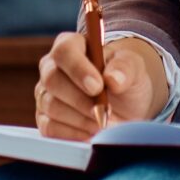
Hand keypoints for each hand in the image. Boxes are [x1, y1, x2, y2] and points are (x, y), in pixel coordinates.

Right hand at [35, 28, 163, 139]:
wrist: (125, 106)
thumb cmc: (125, 80)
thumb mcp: (134, 68)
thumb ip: (125, 68)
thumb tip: (113, 79)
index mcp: (71, 45)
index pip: (64, 51)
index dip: (78, 69)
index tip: (97, 87)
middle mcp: (51, 67)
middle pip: (52, 80)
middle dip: (80, 100)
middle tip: (105, 112)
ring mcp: (45, 93)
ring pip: (51, 106)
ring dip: (81, 119)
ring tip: (102, 122)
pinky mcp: (45, 119)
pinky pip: (49, 128)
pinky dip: (73, 134)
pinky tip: (91, 132)